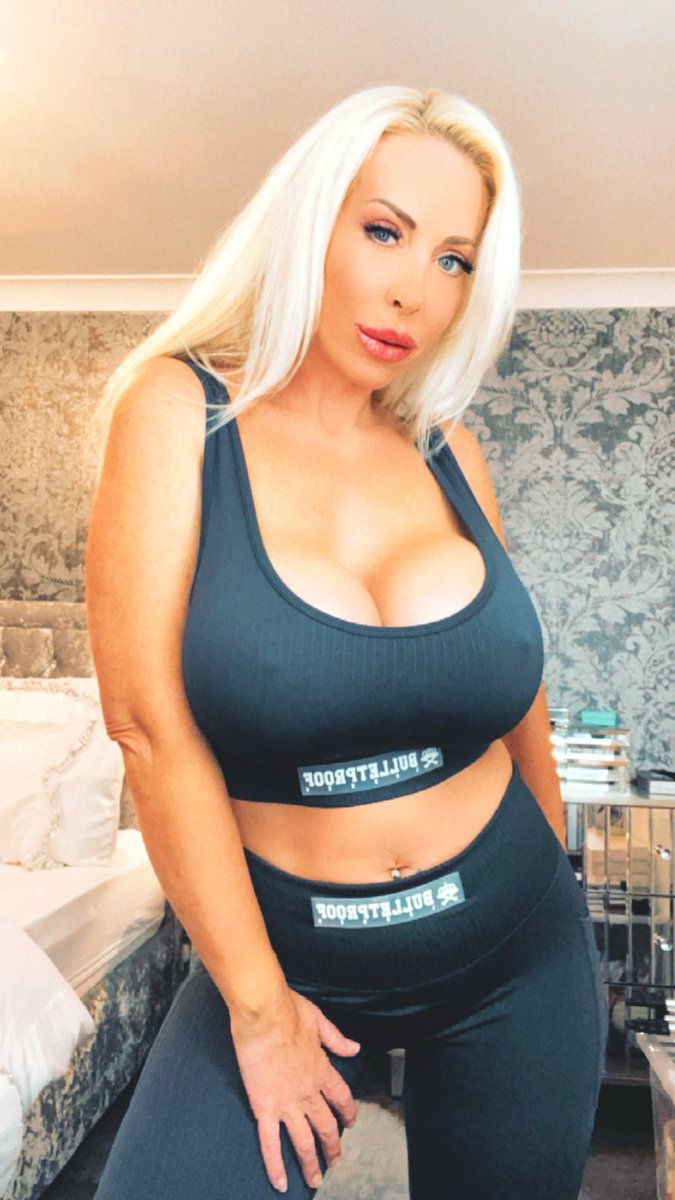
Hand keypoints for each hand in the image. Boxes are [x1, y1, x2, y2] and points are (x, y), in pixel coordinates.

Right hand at [229, 987, 360, 1191]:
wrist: (264, 1013)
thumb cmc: (288, 1010)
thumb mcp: (319, 1020)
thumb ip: (337, 1038)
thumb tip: (354, 1048)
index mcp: (322, 1070)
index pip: (341, 1099)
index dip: (348, 1113)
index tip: (351, 1123)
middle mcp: (309, 1092)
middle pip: (326, 1127)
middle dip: (332, 1147)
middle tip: (334, 1162)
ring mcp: (287, 1103)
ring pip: (303, 1142)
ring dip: (311, 1164)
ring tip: (315, 1180)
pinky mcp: (264, 1108)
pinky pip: (271, 1144)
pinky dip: (276, 1166)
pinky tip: (281, 1184)